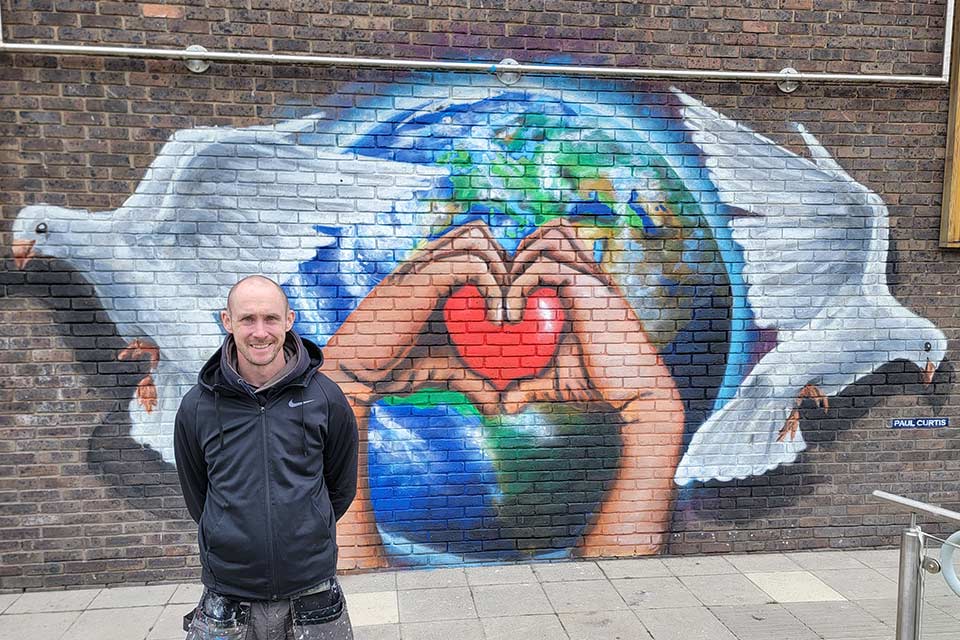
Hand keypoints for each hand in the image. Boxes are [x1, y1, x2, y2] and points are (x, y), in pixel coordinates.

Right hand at [323, 221, 507, 568]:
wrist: (355, 374)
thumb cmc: (394, 369)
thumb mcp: (445, 371)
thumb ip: (474, 380)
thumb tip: (501, 406)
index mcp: (433, 275)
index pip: (477, 246)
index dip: (500, 268)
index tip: (514, 308)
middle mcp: (427, 263)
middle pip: (479, 233)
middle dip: (505, 263)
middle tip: (513, 306)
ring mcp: (421, 267)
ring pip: (478, 240)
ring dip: (503, 274)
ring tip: (509, 316)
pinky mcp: (419, 280)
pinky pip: (469, 264)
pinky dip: (494, 287)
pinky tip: (499, 320)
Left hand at [502, 220, 684, 556]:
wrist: (638, 395)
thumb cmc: (601, 388)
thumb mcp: (556, 383)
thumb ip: (530, 386)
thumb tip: (505, 405)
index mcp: (587, 287)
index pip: (557, 245)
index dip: (525, 259)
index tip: (506, 297)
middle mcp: (592, 275)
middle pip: (554, 230)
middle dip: (519, 252)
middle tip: (504, 294)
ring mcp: (594, 279)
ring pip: (549, 239)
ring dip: (517, 265)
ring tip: (506, 304)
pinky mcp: (590, 290)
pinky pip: (545, 266)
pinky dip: (518, 286)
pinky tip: (512, 318)